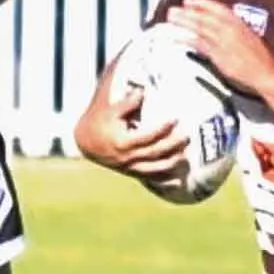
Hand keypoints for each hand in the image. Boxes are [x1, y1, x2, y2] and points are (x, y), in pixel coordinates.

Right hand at [74, 85, 189, 177]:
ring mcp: (129, 167)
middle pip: (155, 153)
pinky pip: (150, 178)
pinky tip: (177, 181)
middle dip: (173, 146)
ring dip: (172, 163)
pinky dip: (164, 180)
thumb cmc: (99, 119)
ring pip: (154, 169)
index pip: (148, 136)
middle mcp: (127, 157)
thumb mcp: (109, 107)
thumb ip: (126, 102)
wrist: (86, 140)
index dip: (163, 129)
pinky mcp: (131, 172)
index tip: (175, 119)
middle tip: (187, 136)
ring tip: (185, 156)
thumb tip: (142, 92)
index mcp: (122, 141)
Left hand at [165, 0, 273, 93]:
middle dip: (186, 12)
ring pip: (199, 27)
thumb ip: (231, 29)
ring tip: (171, 19)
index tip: (188, 1)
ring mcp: (222, 41)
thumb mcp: (246, 36)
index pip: (215, 8)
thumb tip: (215, 26)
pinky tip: (176, 37)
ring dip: (183, 22)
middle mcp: (229, 28)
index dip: (200, 3)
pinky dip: (186, 39)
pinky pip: (198, 44)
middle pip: (203, 17)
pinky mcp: (217, 54)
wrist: (265, 70)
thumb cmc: (258, 57)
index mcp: (237, 22)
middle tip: (173, 10)